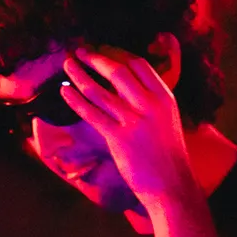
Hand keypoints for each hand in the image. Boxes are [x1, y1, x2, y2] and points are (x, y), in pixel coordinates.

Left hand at [60, 42, 197, 213]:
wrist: (172, 185)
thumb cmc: (168, 155)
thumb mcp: (167, 120)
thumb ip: (150, 101)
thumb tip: (126, 86)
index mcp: (165, 97)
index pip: (139, 65)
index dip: (118, 55)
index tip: (102, 52)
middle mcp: (150, 105)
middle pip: (118, 71)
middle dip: (96, 58)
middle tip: (81, 51)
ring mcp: (133, 121)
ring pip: (100, 91)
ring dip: (80, 74)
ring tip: (67, 64)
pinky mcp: (118, 138)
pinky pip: (92, 113)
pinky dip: (76, 100)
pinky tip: (65, 91)